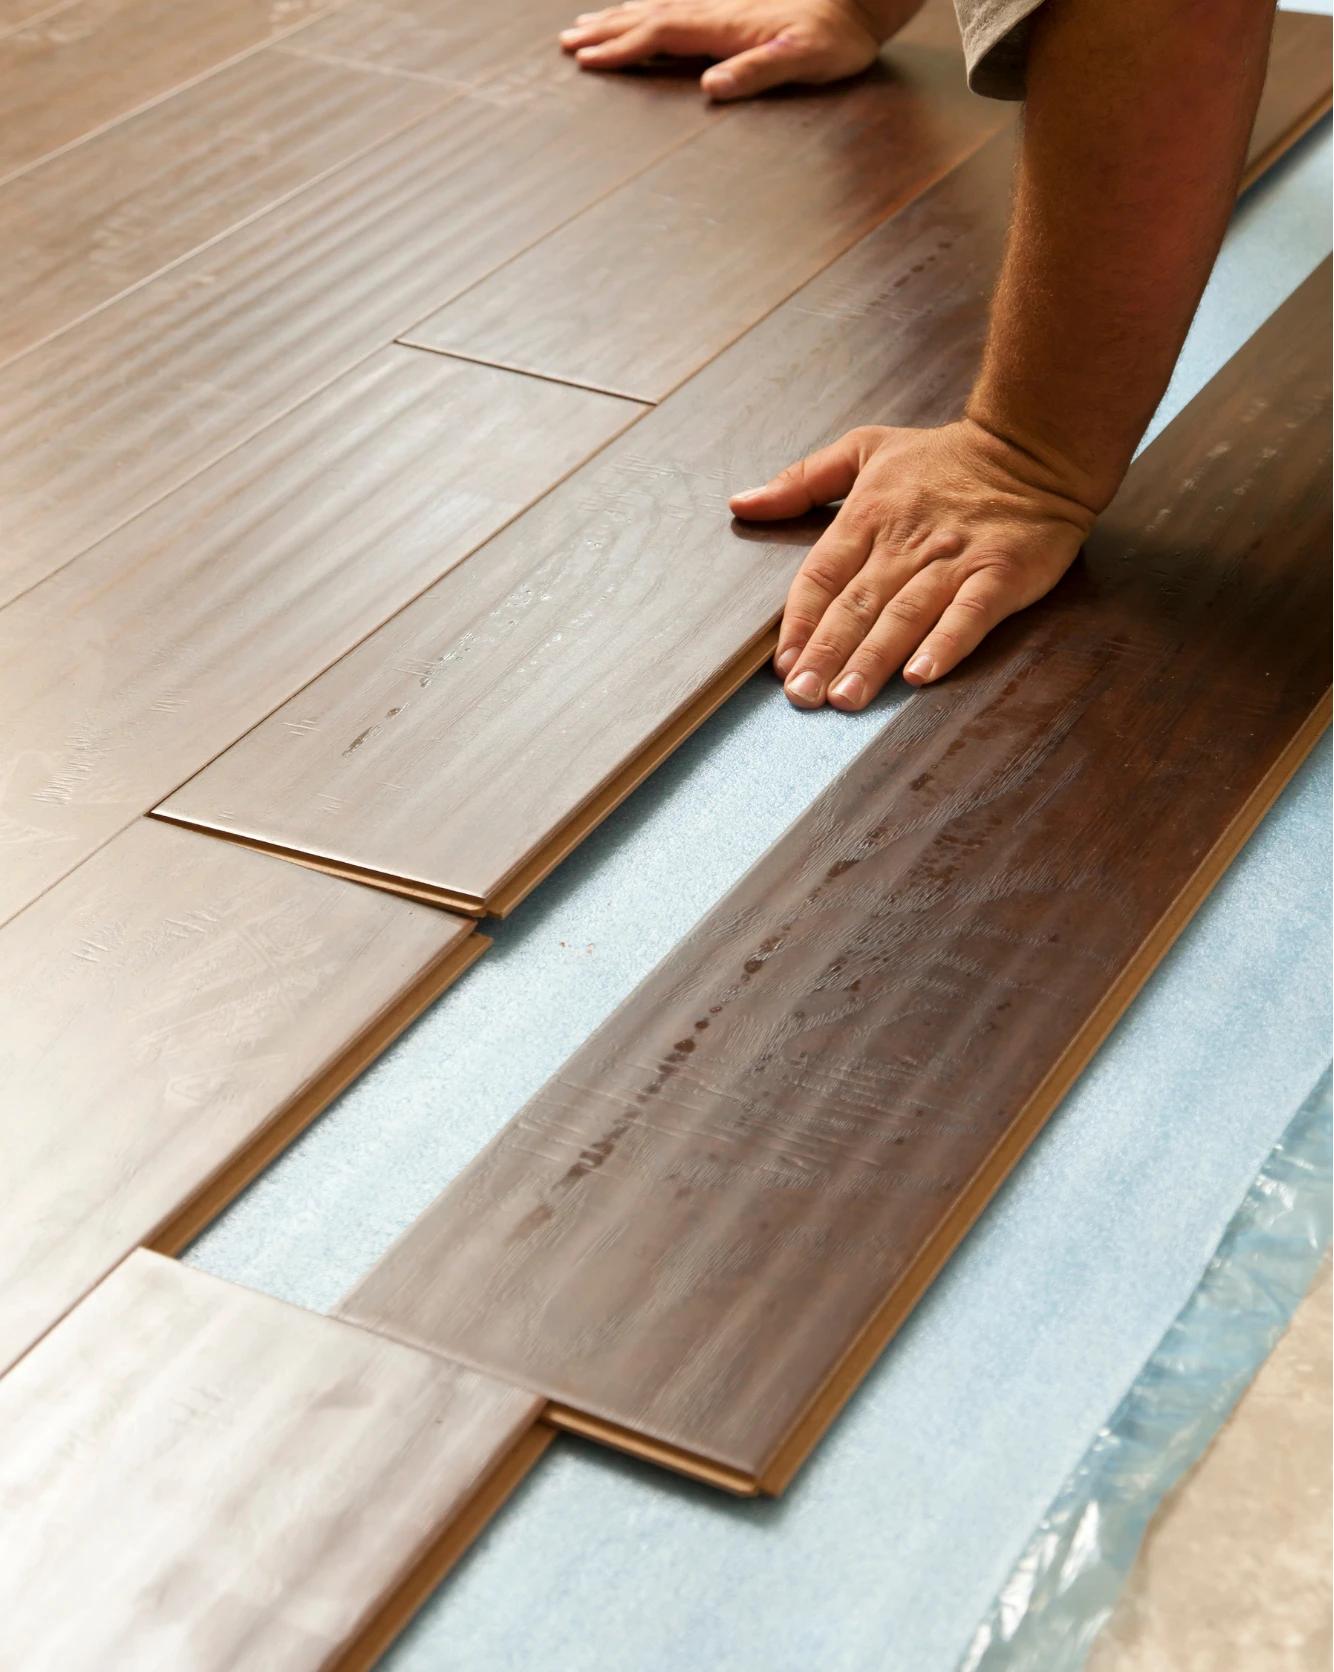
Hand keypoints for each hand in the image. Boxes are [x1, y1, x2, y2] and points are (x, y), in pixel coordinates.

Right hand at [559, 0, 906, 100]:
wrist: (859, 0)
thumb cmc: (836, 38)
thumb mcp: (804, 60)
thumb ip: (758, 72)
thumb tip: (712, 87)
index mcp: (725, 27)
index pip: (660, 34)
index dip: (622, 48)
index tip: (586, 59)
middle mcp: (716, 10)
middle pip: (648, 16)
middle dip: (606, 31)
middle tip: (566, 40)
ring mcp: (722, 5)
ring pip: (658, 7)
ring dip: (620, 18)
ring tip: (585, 25)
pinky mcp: (732, 7)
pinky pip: (676, 6)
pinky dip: (648, 10)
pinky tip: (638, 11)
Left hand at [730, 420, 1099, 708]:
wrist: (1034, 445)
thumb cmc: (945, 457)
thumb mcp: (865, 449)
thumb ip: (801, 481)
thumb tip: (741, 503)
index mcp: (869, 515)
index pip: (822, 576)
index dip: (799, 622)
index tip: (782, 664)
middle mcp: (906, 541)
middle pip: (856, 604)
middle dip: (826, 653)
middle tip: (803, 696)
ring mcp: (954, 559)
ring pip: (904, 615)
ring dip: (872, 658)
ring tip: (846, 697)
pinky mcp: (1001, 573)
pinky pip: (969, 614)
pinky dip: (945, 644)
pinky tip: (921, 676)